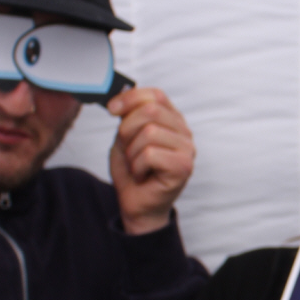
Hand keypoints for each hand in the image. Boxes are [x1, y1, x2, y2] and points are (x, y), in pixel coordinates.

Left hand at [106, 87, 194, 234]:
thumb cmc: (133, 171)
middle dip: (128, 129)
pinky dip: (138, 166)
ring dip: (132, 152)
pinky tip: (142, 174)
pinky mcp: (183, 167)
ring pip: (150, 133)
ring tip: (137, 165)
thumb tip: (119, 100)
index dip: (130, 98)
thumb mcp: (125, 137)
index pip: (155, 95)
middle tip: (127, 148)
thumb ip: (127, 116)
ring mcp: (187, 149)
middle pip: (151, 111)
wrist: (136, 204)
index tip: (112, 109)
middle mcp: (184, 132)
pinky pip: (151, 154)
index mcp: (172, 120)